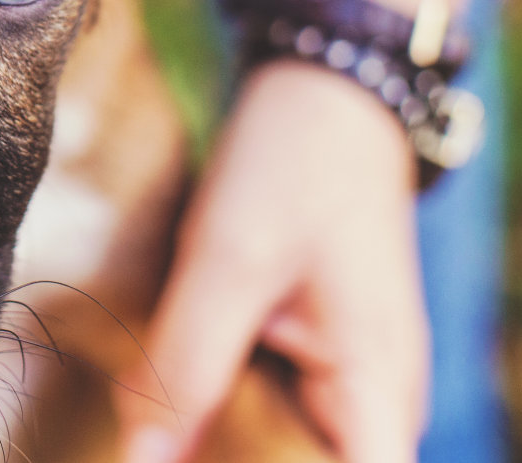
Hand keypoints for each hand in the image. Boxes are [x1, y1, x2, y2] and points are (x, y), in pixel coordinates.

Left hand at [118, 62, 428, 462]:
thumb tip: (142, 458)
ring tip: (150, 395)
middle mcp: (376, 404)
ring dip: (212, 429)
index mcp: (379, 397)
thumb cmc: (293, 166)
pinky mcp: (314, 353)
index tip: (197, 455)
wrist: (322, 94)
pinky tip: (165, 377)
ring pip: (273, 442)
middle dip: (222, 455)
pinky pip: (266, 404)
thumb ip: (187, 367)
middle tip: (151, 416)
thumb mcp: (228, 262)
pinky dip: (215, 397)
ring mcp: (346, 380)